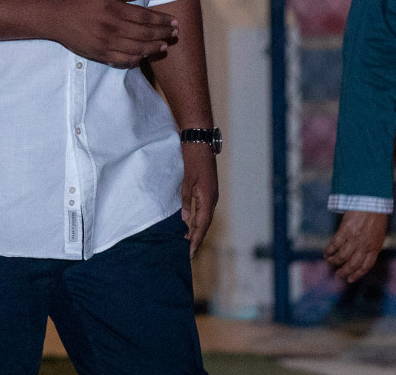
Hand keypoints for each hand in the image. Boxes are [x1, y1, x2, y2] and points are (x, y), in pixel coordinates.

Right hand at [49, 0, 177, 66]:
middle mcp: (112, 28)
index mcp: (114, 9)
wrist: (56, 18)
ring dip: (154, 48)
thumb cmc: (80, 0)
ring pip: (137, 49)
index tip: (173, 21)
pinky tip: (144, 55)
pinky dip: (136, 59)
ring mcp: (106, 43)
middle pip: (145, 34)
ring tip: (164, 46)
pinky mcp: (100, 54)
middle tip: (174, 33)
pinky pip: (123, 60)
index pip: (145, 16)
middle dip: (163, 33)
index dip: (162, 20)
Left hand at [179, 142, 218, 257]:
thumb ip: (185, 199)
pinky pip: (204, 210)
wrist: (200, 142)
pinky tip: (191, 225)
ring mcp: (211, 195)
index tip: (189, 252)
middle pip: (204, 224)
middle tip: (188, 253)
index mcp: (208, 198)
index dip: (195, 239)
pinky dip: (198, 220)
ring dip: (197, 230)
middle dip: (197, 238)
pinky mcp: (208, 190)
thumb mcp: (186, 180)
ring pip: (204, 218)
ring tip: (188, 243)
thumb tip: (183, 219)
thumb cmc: (192, 159)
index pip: (201, 224)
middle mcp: (212, 199)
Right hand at [324, 210, 387, 282]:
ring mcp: (355, 239)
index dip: (357, 274)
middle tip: (338, 274)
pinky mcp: (345, 231)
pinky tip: (325, 253)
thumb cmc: (376, 216)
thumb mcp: (379, 234)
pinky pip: (335, 244)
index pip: (365, 266)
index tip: (350, 279)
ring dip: (334, 261)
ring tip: (329, 262)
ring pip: (342, 256)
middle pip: (353, 264)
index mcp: (375, 247)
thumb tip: (364, 253)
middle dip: (344, 271)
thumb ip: (372, 244)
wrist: (372, 202)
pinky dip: (329, 250)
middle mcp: (365, 246)